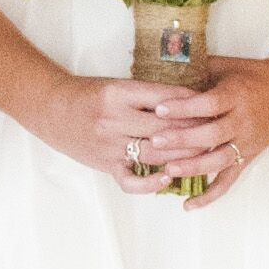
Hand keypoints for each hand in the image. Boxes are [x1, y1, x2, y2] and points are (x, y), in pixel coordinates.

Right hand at [44, 74, 218, 194]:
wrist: (51, 108)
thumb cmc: (88, 94)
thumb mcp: (117, 85)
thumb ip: (146, 95)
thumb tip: (186, 101)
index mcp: (120, 93)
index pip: (165, 99)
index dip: (191, 103)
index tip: (210, 105)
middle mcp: (115, 119)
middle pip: (165, 128)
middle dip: (194, 130)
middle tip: (216, 130)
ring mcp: (110, 145)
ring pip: (155, 153)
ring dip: (182, 155)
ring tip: (204, 154)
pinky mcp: (106, 165)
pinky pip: (131, 181)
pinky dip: (150, 183)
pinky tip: (168, 178)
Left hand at [168, 56, 268, 206]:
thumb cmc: (252, 75)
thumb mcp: (227, 67)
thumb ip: (198, 71)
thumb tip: (162, 70)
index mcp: (236, 96)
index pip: (209, 103)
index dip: (184, 107)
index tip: (159, 108)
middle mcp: (243, 121)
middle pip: (211, 135)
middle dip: (182, 140)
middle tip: (155, 141)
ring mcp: (247, 142)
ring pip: (219, 160)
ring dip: (193, 167)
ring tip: (168, 170)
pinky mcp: (248, 157)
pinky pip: (229, 180)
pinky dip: (210, 195)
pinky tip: (189, 205)